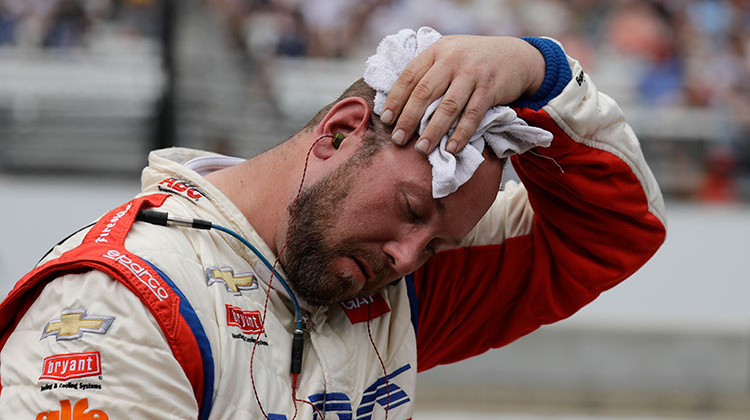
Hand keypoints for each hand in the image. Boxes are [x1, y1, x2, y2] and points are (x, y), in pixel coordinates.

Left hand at [380, 35, 545, 154]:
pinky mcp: (490, 87)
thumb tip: (401, 106)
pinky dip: (462, 133)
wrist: (516, 56)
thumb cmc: (474, 62)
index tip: (386, 120)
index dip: (396, 100)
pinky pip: (473, 114)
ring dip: (433, 130)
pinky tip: (452, 147)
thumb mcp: (449, 56)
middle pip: (425, 92)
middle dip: (409, 119)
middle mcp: (452, 59)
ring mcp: (472, 73)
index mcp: (436, 51)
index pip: (409, 76)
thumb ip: (429, 73)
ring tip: (422, 149)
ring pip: (448, 106)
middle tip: (398, 140)